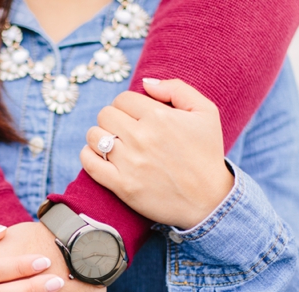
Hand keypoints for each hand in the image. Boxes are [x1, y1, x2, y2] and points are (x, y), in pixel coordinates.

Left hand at [80, 78, 232, 229]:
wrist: (209, 201)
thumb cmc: (207, 154)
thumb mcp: (206, 112)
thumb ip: (176, 89)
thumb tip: (145, 82)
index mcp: (159, 116)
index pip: (122, 99)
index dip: (127, 106)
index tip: (136, 118)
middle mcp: (142, 137)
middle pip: (105, 115)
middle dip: (113, 120)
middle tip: (125, 132)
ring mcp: (130, 163)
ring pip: (94, 136)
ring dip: (100, 138)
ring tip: (113, 145)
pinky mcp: (122, 186)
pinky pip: (89, 162)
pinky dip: (89, 156)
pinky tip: (100, 157)